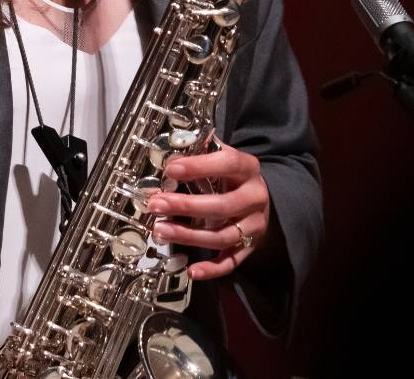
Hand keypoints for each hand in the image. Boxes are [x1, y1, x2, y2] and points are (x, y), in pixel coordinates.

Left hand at [146, 143, 269, 279]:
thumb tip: (175, 142)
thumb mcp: (222, 156)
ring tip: (160, 230)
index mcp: (247, 169)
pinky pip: (231, 262)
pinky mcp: (249, 247)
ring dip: (189, 236)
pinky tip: (192, 270)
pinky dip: (212, 269)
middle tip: (156, 204)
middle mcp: (254, 197)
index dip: (198, 167)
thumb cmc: (231, 174)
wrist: (258, 197)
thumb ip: (201, 148)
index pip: (226, 164)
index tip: (170, 169)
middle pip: (222, 206)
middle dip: (185, 206)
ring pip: (222, 236)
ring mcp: (254, 225)